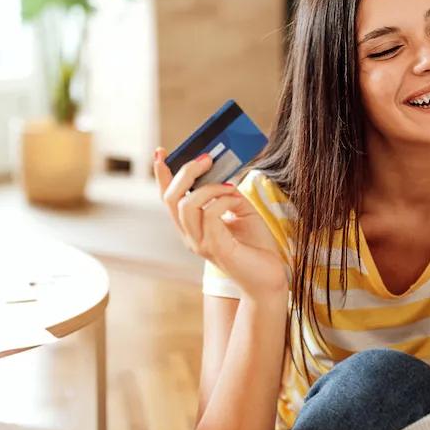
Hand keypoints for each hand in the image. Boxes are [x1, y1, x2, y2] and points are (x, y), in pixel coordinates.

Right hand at [155, 149, 287, 299]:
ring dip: (208, 187)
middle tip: (207, 158)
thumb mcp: (241, 211)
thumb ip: (227, 194)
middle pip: (171, 198)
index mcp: (192, 226)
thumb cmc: (256, 247)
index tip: (160, 151)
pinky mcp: (215, 248)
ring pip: (186, 205)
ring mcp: (200, 243)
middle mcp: (190, 235)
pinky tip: (236, 200)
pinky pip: (210, 214)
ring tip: (229, 185)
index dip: (161, 174)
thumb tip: (224, 176)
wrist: (269, 277)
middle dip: (186, 172)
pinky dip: (223, 199)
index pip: (168, 198)